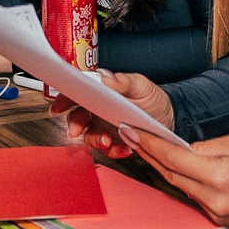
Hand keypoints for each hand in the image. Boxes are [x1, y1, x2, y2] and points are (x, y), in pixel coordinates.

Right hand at [55, 71, 171, 159]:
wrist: (171, 117)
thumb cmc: (152, 98)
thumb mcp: (139, 84)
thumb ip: (121, 81)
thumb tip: (104, 77)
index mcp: (100, 94)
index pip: (77, 95)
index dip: (64, 100)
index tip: (58, 107)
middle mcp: (98, 112)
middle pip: (77, 118)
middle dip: (75, 125)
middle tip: (77, 130)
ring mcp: (105, 129)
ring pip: (90, 137)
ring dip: (95, 140)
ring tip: (108, 140)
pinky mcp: (116, 144)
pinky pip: (109, 151)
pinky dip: (115, 151)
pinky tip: (126, 147)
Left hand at [128, 130, 228, 227]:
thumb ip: (207, 146)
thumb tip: (180, 147)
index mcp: (221, 176)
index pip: (174, 159)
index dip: (150, 144)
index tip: (132, 130)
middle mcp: (215, 199)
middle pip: (172, 175)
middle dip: (150, 155)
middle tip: (132, 135)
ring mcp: (217, 213)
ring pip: (181, 187)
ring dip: (164, 168)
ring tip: (149, 147)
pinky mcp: (220, 219)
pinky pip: (194, 197)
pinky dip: (184, 181)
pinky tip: (175, 168)